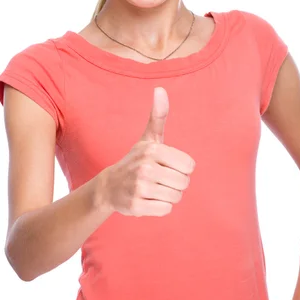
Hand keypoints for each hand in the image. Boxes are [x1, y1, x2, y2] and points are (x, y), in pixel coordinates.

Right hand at [100, 87, 195, 216]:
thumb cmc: (136, 159)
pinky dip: (160, 207)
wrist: (110, 186)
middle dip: (176, 184)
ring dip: (168, 195)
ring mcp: (140, 188)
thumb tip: (160, 89)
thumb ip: (158, 115)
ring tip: (154, 189)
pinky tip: (148, 200)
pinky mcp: (136, 206)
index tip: (167, 166)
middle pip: (184, 183)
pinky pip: (165, 210)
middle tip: (160, 179)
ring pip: (176, 198)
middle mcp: (145, 168)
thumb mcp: (148, 138)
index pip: (189, 166)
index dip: (181, 168)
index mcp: (153, 150)